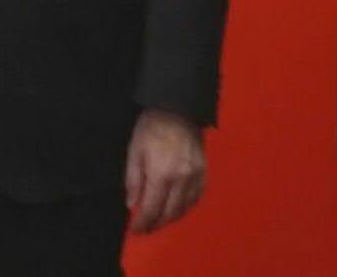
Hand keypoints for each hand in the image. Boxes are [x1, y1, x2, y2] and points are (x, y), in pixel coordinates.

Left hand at [125, 109, 205, 233]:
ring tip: (159, 219)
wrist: (179, 108)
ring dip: (171, 217)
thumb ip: (133, 181)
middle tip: (146, 228)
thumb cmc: (152, 127)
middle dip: (156, 224)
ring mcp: (195, 175)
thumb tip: (133, 205)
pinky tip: (177, 206)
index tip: (135, 230)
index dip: (142, 223)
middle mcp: (181, 179)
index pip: (152, 209)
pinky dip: (186, 206)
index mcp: (162, 175)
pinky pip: (197, 196)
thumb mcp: (134, 151)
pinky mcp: (203, 170)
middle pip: (169, 213)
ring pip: (185, 207)